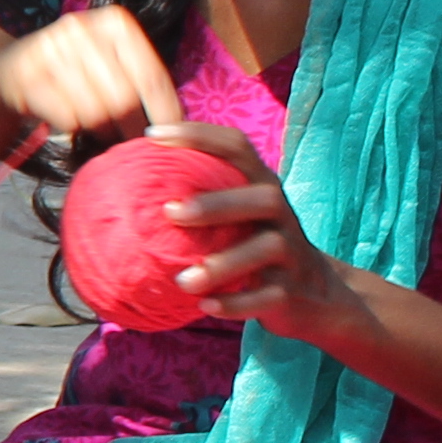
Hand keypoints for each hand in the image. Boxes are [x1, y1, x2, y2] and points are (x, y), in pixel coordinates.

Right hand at [0, 3, 184, 142]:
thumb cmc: (77, 71)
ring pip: (96, 112)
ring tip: (101, 130)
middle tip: (128, 141)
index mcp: (114, 22)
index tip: (173, 138)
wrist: (11, 72)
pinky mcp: (25, 76)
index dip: (165, 111)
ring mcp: (50, 50)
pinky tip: (71, 121)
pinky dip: (73, 128)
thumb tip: (178, 124)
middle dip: (130, 127)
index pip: (152, 75)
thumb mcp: (112, 60)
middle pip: (124, 98)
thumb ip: (141, 78)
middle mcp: (82, 28)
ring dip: (102, 130)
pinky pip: (67, 118)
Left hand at [140, 118, 372, 332]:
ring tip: (183, 281)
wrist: (317, 297)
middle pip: (264, 197)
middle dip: (217, 202)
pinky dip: (237, 303)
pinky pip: (268, 297)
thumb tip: (125, 188)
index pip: (238, 147)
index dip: (199, 135)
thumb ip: (202, 200)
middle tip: (170, 212)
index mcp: (263, 188)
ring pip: (267, 249)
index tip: (151, 136)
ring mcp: (292, 254)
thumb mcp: (239, 220)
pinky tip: (205, 307)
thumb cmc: (256, 247)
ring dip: (223, 264)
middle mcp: (282, 215)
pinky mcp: (292, 291)